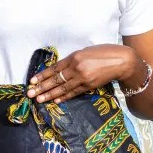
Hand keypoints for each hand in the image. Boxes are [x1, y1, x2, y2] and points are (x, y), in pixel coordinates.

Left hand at [27, 45, 143, 104]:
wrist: (122, 61)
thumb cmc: (104, 53)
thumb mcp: (85, 51)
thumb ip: (72, 60)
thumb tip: (60, 69)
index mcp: (74, 57)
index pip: (54, 68)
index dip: (42, 75)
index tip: (32, 81)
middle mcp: (77, 68)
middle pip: (56, 80)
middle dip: (42, 87)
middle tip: (30, 93)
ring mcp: (83, 78)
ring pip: (62, 88)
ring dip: (49, 95)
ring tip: (39, 99)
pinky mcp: (89, 86)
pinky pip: (73, 93)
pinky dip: (64, 97)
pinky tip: (55, 100)